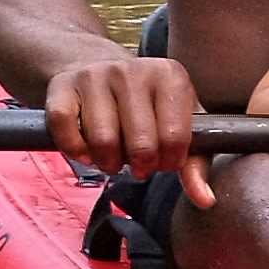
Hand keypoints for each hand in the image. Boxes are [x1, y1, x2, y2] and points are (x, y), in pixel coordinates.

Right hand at [45, 51, 211, 210]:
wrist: (99, 69)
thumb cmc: (147, 104)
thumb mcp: (181, 123)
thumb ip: (195, 162)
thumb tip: (205, 199)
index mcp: (170, 75)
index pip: (174, 138)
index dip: (169, 162)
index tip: (163, 160)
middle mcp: (131, 70)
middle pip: (140, 144)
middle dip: (140, 167)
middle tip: (138, 163)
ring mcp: (94, 75)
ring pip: (102, 140)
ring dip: (108, 162)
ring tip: (114, 155)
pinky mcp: (62, 85)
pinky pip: (65, 129)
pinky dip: (75, 150)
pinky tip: (87, 149)